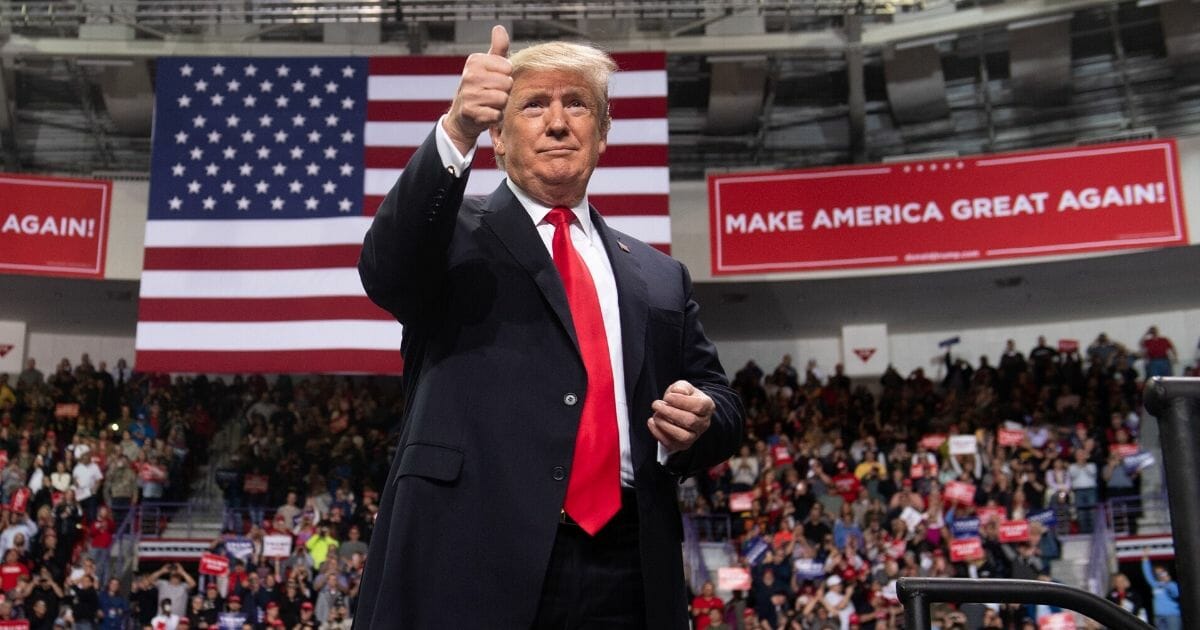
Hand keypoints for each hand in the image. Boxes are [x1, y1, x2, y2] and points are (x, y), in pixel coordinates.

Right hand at [443, 25, 511, 153]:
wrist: (462, 117)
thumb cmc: (479, 88)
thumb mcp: (488, 66)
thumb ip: (498, 48)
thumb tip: (499, 28)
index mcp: (475, 61)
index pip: (508, 67)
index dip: (505, 77)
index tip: (493, 80)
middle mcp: (469, 75)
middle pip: (507, 83)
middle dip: (504, 92)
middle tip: (491, 94)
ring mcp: (469, 94)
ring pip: (503, 99)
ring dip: (500, 105)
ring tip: (488, 104)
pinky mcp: (471, 113)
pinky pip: (497, 115)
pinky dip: (495, 117)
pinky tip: (485, 114)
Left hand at [647, 381, 713, 453]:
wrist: (683, 410)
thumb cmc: (684, 398)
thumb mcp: (683, 387)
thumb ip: (681, 387)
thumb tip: (678, 392)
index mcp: (707, 407)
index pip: (699, 406)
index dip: (681, 401)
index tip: (667, 397)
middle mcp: (704, 423)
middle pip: (690, 421)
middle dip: (670, 412)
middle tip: (656, 404)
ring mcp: (694, 436)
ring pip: (683, 436)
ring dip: (665, 425)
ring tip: (656, 415)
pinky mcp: (683, 445)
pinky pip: (671, 444)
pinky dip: (659, 434)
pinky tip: (652, 423)